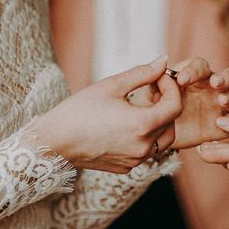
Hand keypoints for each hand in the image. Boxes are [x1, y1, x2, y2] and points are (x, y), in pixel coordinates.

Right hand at [28, 55, 181, 172]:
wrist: (54, 142)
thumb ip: (142, 73)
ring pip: (162, 140)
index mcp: (142, 125)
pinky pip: (146, 151)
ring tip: (140, 106)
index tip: (158, 77)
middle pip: (171, 123)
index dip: (171, 87)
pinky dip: (145, 136)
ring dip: (159, 122)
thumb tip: (163, 61)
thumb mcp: (112, 85)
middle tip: (150, 89)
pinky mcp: (126, 167)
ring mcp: (135, 160)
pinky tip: (127, 123)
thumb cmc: (79, 110)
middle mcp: (143, 147)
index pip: (175, 106)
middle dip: (167, 103)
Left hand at [126, 58, 228, 150]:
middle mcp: (211, 90)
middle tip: (216, 84)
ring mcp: (219, 109)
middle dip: (228, 77)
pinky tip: (221, 125)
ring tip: (222, 103)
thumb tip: (163, 59)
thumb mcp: (145, 93)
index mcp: (194, 77)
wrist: (150, 137)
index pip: (202, 66)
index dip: (195, 70)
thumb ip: (152, 76)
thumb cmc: (147, 110)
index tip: (182, 80)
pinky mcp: (221, 129)